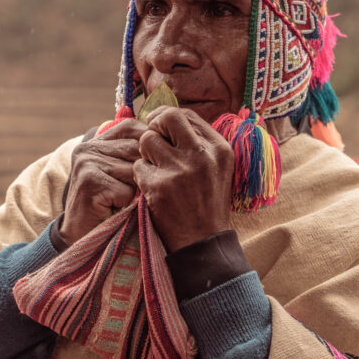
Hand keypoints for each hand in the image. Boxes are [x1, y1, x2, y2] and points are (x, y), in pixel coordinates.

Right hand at [60, 119, 147, 244]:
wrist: (83, 239)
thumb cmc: (110, 208)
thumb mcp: (122, 177)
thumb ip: (136, 156)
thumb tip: (170, 139)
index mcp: (96, 142)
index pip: (132, 128)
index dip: (150, 144)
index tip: (157, 165)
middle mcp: (88, 148)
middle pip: (136, 148)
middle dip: (147, 171)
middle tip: (142, 192)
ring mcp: (87, 163)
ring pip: (134, 170)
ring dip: (137, 191)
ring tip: (125, 203)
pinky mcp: (89, 182)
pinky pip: (126, 190)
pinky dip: (127, 205)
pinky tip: (115, 211)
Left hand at [132, 106, 233, 251]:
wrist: (203, 242)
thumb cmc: (207, 203)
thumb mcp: (217, 169)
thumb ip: (199, 143)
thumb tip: (169, 117)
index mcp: (219, 148)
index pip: (187, 115)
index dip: (167, 117)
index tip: (159, 126)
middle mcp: (201, 155)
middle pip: (167, 118)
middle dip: (154, 126)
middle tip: (152, 140)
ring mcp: (180, 170)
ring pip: (147, 140)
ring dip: (146, 154)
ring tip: (155, 170)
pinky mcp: (159, 186)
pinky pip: (138, 167)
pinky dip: (141, 177)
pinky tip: (153, 189)